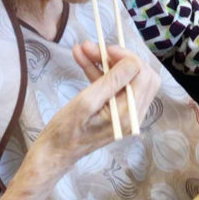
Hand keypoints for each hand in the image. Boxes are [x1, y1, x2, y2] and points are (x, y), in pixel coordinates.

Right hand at [32, 42, 160, 176]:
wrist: (55, 151)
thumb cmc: (66, 131)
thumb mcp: (86, 102)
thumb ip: (112, 81)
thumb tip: (133, 61)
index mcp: (130, 114)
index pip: (143, 76)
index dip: (128, 58)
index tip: (107, 48)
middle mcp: (134, 114)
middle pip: (139, 75)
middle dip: (118, 57)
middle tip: (95, 48)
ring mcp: (126, 113)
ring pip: (125, 78)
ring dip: (106, 62)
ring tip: (83, 48)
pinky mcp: (116, 110)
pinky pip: (114, 86)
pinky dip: (100, 72)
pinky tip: (82, 58)